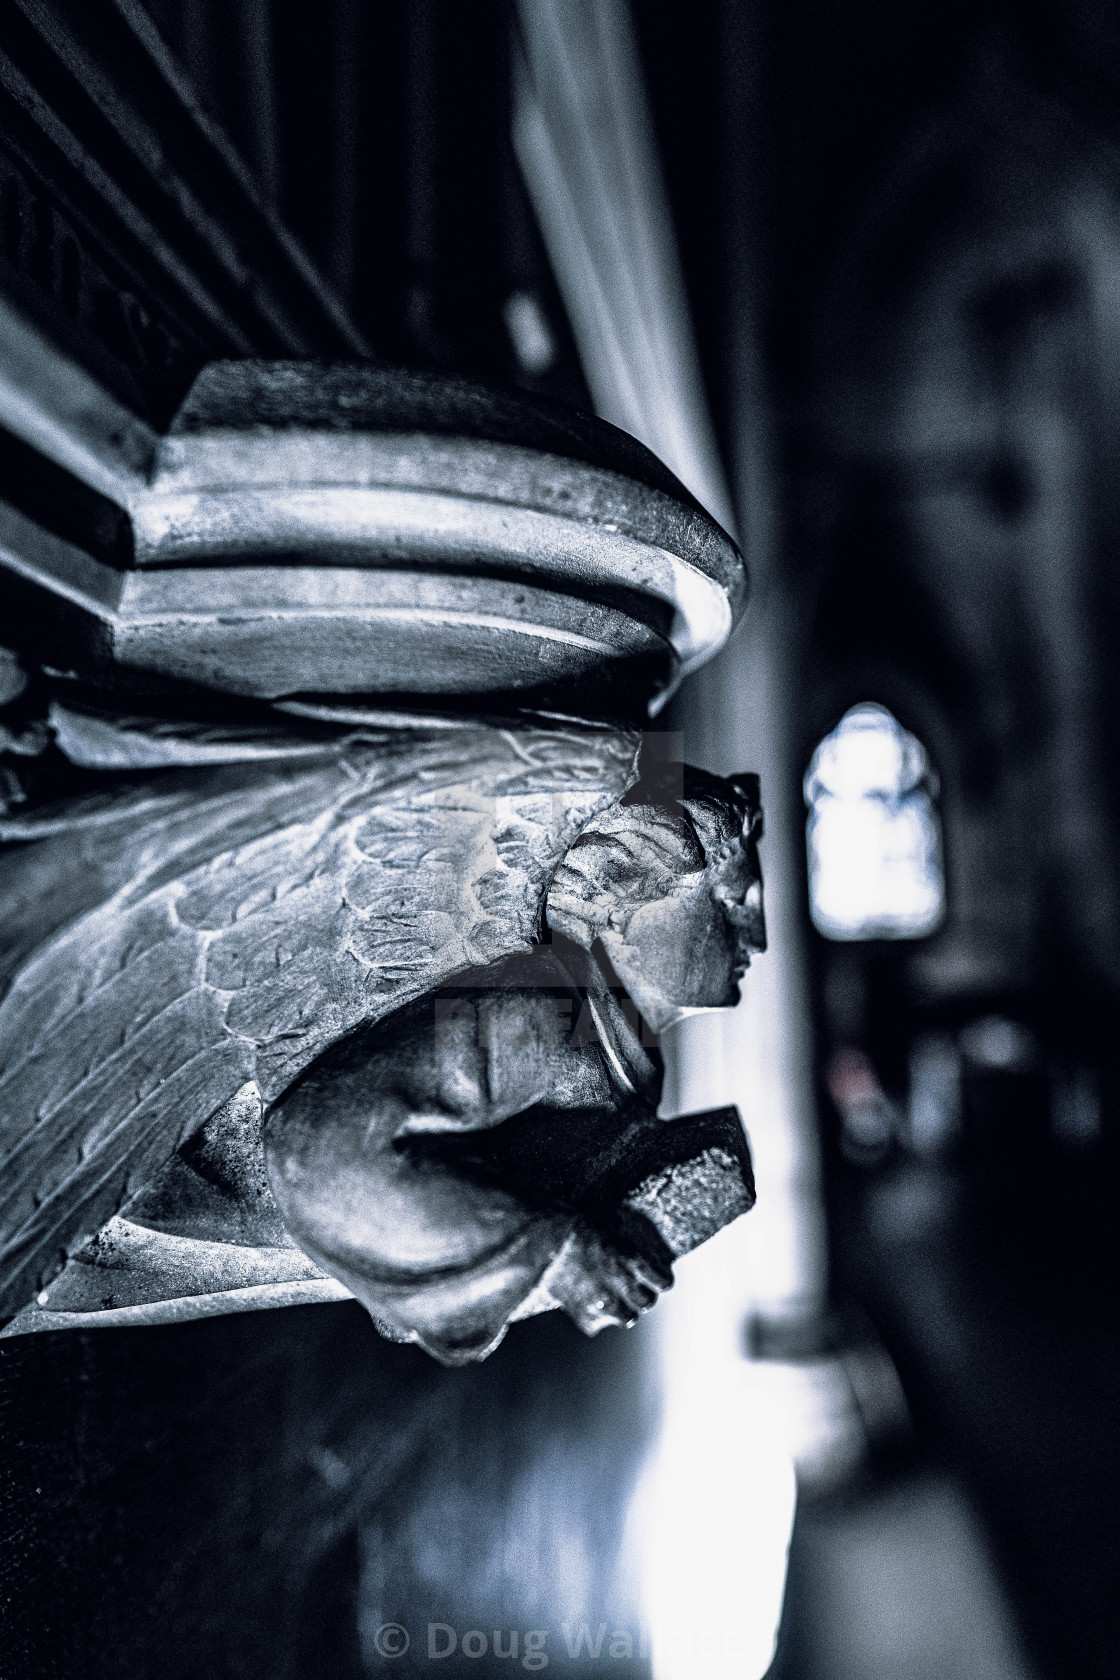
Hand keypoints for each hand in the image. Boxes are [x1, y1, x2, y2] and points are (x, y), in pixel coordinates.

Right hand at [541, 1219, 670, 1335]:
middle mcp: (624, 1285)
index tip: (654, 1279)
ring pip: (628, 1318)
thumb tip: (640, 1259)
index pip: (664, 1282)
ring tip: (609, 1299)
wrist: (546, 1242)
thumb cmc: (577, 1229)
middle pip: (647, 1302)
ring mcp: (606, 1304)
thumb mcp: (611, 1232)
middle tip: (629, 1289)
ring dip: (621, 1310)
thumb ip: (629, 1251)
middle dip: (641, 1296)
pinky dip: (592, 1318)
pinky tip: (583, 1302)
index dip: (659, 1280)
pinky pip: (597, 1325)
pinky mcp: (586, 1317)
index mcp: (634, 1260)